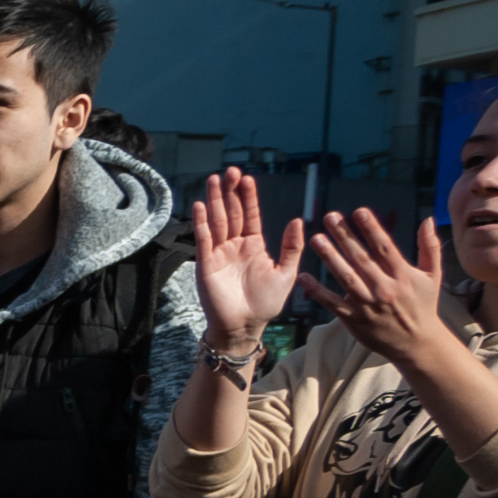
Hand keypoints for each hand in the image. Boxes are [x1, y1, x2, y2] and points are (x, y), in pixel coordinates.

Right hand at [192, 170, 305, 349]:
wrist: (244, 325)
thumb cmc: (266, 303)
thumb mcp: (286, 273)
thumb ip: (291, 247)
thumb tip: (297, 220)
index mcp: (254, 245)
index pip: (251, 215)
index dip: (248, 197)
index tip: (247, 178)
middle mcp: (235, 246)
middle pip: (231, 213)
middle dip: (229, 192)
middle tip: (229, 171)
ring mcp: (219, 253)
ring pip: (216, 221)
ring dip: (214, 201)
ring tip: (213, 180)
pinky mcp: (206, 264)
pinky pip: (203, 239)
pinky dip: (201, 223)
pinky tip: (199, 206)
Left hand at [307, 209, 458, 372]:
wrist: (416, 343)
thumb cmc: (424, 305)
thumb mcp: (434, 275)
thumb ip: (430, 247)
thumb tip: (428, 219)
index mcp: (403, 275)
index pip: (384, 247)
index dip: (371, 229)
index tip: (358, 212)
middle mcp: (384, 288)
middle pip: (361, 258)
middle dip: (345, 236)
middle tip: (330, 217)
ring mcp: (367, 304)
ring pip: (345, 277)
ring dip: (329, 257)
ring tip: (316, 239)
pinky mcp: (353, 319)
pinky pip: (331, 303)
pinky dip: (316, 291)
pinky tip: (303, 276)